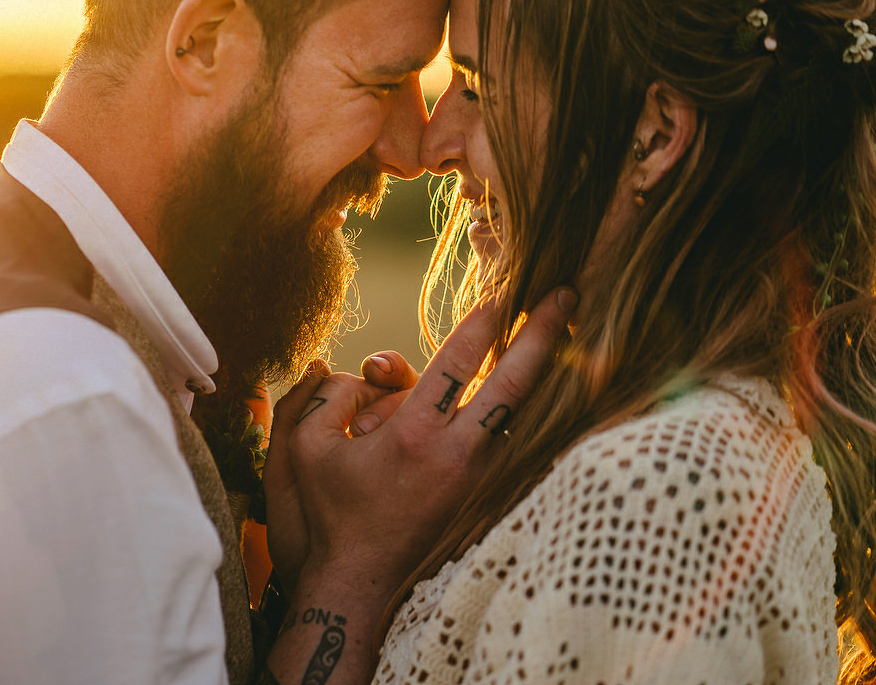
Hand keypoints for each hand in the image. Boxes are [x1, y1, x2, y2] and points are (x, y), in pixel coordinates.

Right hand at [272, 287, 575, 603]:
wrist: (360, 583)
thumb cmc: (331, 513)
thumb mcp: (306, 448)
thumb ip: (326, 396)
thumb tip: (356, 372)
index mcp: (412, 436)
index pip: (456, 364)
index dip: (482, 323)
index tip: (504, 292)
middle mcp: (455, 454)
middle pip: (513, 383)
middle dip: (542, 335)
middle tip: (567, 296)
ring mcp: (477, 479)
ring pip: (523, 413)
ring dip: (544, 371)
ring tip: (568, 334)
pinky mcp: (484, 496)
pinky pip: (513, 441)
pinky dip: (529, 409)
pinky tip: (544, 386)